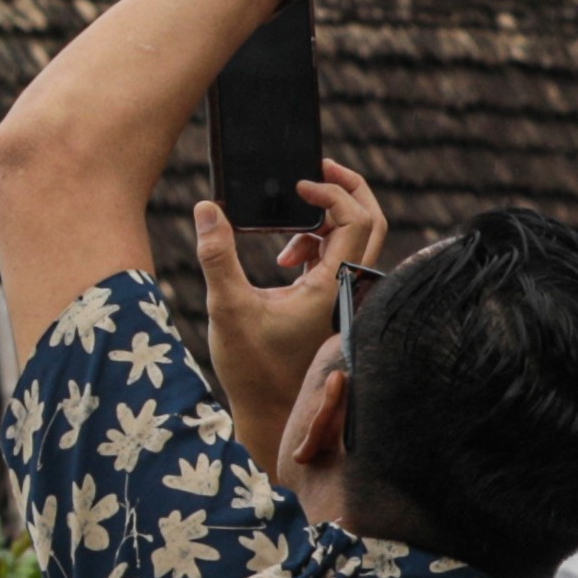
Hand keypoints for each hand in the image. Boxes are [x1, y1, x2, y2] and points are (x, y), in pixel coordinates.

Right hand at [197, 157, 385, 411]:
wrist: (270, 409)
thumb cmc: (251, 366)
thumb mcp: (225, 306)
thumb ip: (216, 255)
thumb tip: (206, 208)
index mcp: (335, 285)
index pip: (354, 219)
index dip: (330, 191)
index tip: (295, 185)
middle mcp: (350, 288)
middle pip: (371, 220)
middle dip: (347, 188)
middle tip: (317, 169)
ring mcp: (345, 296)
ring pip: (357, 238)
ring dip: (327, 217)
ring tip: (287, 218)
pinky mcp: (332, 302)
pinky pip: (339, 257)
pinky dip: (316, 243)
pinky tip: (283, 259)